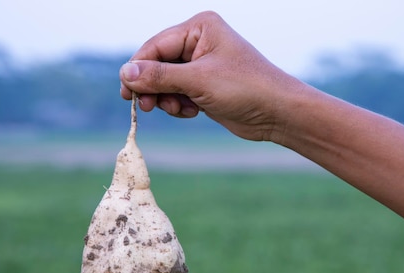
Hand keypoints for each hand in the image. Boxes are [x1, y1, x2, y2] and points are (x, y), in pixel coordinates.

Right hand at [119, 11, 304, 141]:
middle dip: (153, 87)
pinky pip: (178, 94)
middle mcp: (199, 42)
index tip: (126, 93)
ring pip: (166, 82)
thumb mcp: (198, 80)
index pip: (155, 46)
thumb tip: (125, 73)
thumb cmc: (245, 88)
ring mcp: (202, 65)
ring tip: (180, 109)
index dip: (138, 70)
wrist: (277, 112)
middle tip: (147, 107)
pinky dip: (179, 105)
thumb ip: (159, 76)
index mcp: (199, 28)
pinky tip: (192, 112)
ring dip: (167, 99)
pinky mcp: (205, 86)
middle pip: (158, 64)